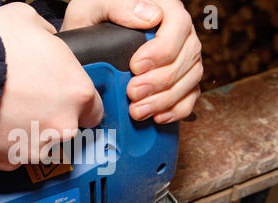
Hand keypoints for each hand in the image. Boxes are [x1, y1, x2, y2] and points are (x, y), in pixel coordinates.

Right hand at [0, 3, 102, 169]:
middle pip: (67, 126)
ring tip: (6, 110)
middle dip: (51, 115)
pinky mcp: (10, 162)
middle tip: (28, 99)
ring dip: (28, 130)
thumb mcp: (27, 21)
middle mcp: (62, 125)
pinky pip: (14, 153)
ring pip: (40, 142)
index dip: (78, 103)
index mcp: (76, 92)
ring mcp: (37, 147)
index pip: (94, 109)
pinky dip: (6, 143)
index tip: (65, 99)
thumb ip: (49, 37)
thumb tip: (49, 41)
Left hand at [61, 0, 202, 123]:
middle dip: (159, 81)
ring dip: (165, 99)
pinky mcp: (181, 79)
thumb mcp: (92, 7)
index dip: (162, 50)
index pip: (178, 26)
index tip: (136, 66)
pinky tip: (157, 116)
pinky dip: (177, 110)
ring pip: (190, 79)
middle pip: (186, 57)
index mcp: (163, 9)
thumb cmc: (91, 21)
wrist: (87, 46)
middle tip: (132, 92)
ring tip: (138, 110)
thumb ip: (117, 6)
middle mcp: (179, 33)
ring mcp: (183, 57)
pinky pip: (190, 96)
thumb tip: (150, 16)